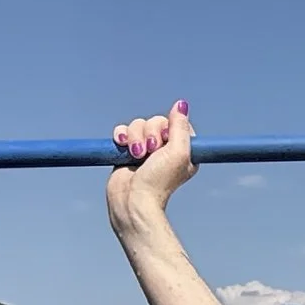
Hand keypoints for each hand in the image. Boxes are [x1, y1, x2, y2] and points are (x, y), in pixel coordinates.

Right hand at [107, 102, 195, 239]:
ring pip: (138, 124)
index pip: (177, 122)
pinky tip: (122, 146)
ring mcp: (145, 150)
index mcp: (182, 150)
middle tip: (150, 152)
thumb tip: (181, 104)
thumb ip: (180, 126)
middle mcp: (165, 149)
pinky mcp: (126, 151)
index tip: (167, 142)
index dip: (169, 128)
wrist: (132, 200)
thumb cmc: (158, 181)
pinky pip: (123, 130)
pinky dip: (121, 136)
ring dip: (135, 138)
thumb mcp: (178, 152)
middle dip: (150, 134)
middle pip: (156, 121)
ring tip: (136, 156)